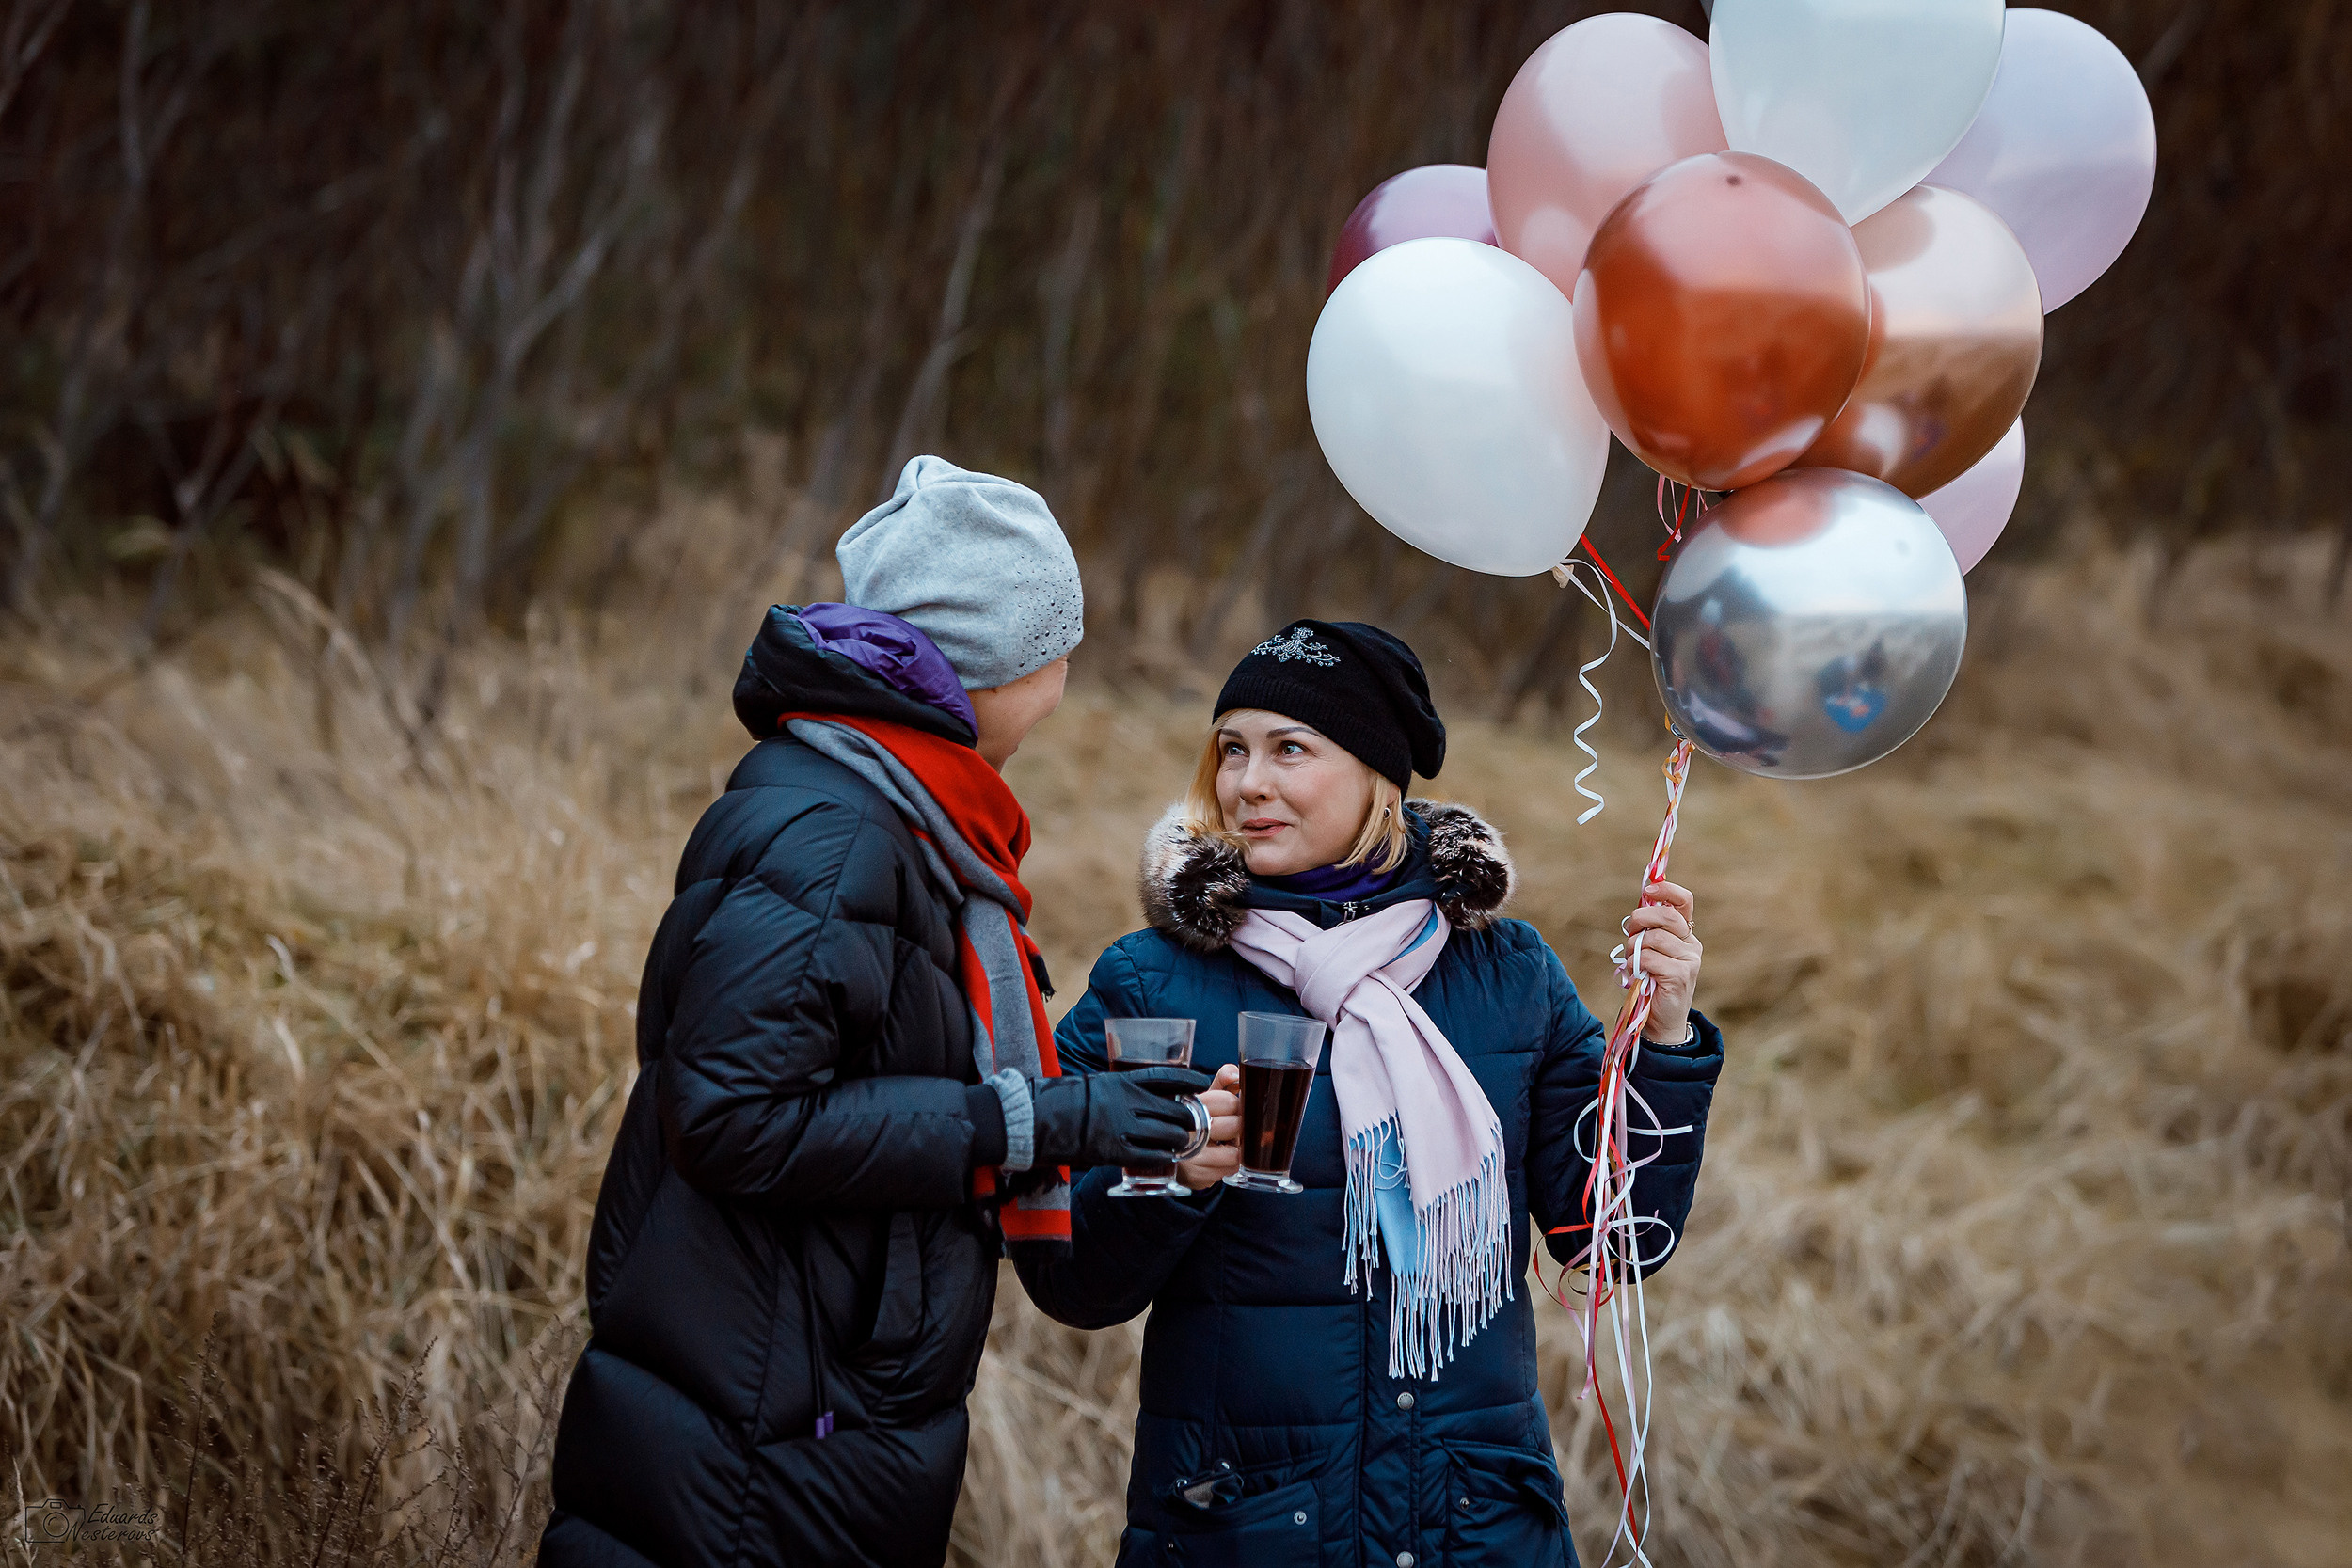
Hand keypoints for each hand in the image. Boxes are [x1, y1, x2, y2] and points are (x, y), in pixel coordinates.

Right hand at [1031, 1065, 1212, 1168]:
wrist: (1036, 1119)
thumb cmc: (1064, 1101)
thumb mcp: (1098, 1085)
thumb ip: (1122, 1090)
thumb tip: (1146, 1098)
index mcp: (1122, 1081)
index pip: (1165, 1077)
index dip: (1188, 1080)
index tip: (1202, 1082)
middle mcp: (1127, 1102)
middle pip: (1174, 1109)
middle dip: (1188, 1118)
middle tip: (1191, 1124)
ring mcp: (1122, 1127)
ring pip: (1168, 1134)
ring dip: (1179, 1140)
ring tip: (1180, 1143)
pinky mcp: (1114, 1152)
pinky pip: (1150, 1156)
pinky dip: (1163, 1157)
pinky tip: (1167, 1158)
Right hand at [1177, 1064, 1242, 1190]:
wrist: (1168, 1156)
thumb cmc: (1194, 1121)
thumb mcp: (1205, 1098)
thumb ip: (1223, 1082)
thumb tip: (1235, 1073)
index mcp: (1188, 1104)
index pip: (1228, 1100)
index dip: (1236, 1105)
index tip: (1233, 1108)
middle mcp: (1185, 1128)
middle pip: (1234, 1125)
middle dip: (1238, 1128)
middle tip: (1232, 1128)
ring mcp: (1188, 1155)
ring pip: (1234, 1153)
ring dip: (1236, 1150)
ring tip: (1226, 1145)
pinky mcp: (1193, 1176)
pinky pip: (1227, 1171)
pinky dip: (1228, 1166)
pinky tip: (1218, 1159)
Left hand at [1619, 880, 1701, 1044]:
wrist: (1661, 1020)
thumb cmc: (1651, 982)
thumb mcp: (1651, 951)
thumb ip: (1648, 930)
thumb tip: (1638, 907)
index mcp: (1685, 933)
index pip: (1684, 901)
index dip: (1667, 890)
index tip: (1649, 889)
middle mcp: (1691, 944)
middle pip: (1666, 916)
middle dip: (1641, 918)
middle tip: (1630, 931)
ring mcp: (1689, 961)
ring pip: (1653, 938)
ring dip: (1633, 948)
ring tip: (1632, 962)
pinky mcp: (1680, 976)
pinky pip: (1649, 958)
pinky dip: (1634, 964)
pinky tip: (1635, 974)